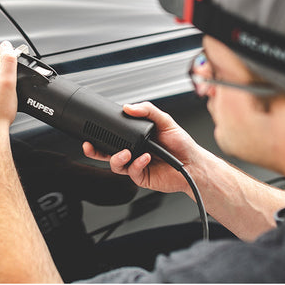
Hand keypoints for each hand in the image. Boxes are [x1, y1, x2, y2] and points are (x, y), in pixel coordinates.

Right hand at [82, 102, 198, 193]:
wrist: (194, 164)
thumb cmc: (181, 144)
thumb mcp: (165, 120)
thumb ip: (147, 110)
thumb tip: (129, 107)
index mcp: (136, 137)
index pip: (114, 135)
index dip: (102, 133)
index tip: (94, 128)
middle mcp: (133, 151)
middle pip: (107, 152)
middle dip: (95, 150)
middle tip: (91, 146)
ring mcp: (136, 165)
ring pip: (115, 164)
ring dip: (117, 158)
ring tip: (127, 152)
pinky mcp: (141, 177)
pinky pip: (131, 171)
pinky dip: (136, 164)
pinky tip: (145, 158)